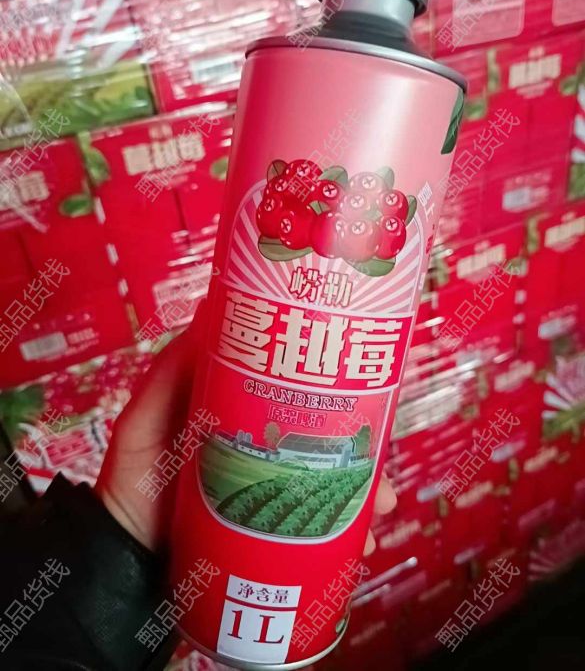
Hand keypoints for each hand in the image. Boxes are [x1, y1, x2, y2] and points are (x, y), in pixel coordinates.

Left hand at [96, 304, 396, 553]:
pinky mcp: (270, 529)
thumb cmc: (132, 479)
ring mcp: (269, 491)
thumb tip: (208, 311)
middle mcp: (263, 449)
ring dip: (364, 491)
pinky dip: (345, 534)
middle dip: (361, 447)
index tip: (365, 378)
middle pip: (324, 440)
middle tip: (380, 459)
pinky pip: (316, 527)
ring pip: (330, 483)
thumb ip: (167, 374)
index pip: (294, 392)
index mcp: (240, 414)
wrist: (124, 558)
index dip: (333, 386)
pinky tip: (362, 541)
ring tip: (379, 504)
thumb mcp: (143, 419)